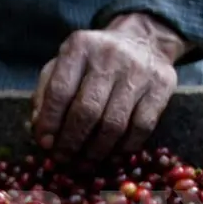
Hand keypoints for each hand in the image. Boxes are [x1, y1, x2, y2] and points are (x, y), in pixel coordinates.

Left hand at [31, 13, 192, 160]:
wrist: (142, 40)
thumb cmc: (92, 61)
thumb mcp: (63, 66)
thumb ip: (45, 95)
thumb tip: (39, 132)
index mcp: (79, 47)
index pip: (60, 91)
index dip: (50, 122)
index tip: (45, 144)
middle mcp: (110, 55)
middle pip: (87, 111)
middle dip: (71, 142)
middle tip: (63, 159)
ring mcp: (139, 70)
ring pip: (114, 124)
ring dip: (96, 151)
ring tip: (84, 163)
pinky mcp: (163, 85)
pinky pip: (141, 127)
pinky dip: (124, 148)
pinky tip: (111, 156)